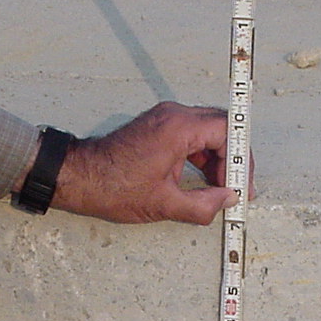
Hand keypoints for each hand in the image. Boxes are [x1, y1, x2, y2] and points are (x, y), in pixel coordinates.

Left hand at [49, 101, 249, 225]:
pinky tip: (203, 181)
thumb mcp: (164, 204)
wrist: (79, 177)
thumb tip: (227, 200)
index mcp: (177, 128)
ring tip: (219, 189)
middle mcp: (173, 115)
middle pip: (220, 128)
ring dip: (217, 159)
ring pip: (207, 132)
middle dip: (231, 159)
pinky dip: (201, 156)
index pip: (226, 132)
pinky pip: (191, 136)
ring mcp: (164, 119)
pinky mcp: (157, 127)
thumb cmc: (113, 187)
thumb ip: (202, 205)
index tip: (240, 184)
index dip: (239, 160)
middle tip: (235, 187)